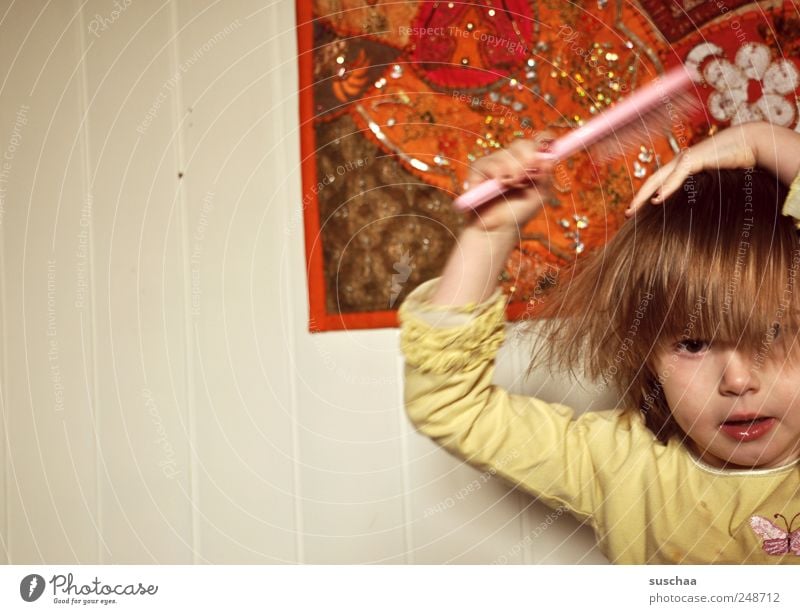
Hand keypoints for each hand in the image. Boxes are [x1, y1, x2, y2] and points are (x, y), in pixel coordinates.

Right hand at [463, 133, 555, 231]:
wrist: (497, 228)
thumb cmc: (518, 212)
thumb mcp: (540, 195)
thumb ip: (547, 176)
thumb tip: (549, 158)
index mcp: (529, 162)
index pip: (539, 141)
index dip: (545, 139)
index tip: (549, 145)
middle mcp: (512, 158)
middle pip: (522, 144)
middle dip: (528, 159)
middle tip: (528, 176)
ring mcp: (494, 161)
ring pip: (506, 154)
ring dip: (513, 171)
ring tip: (513, 187)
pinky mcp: (478, 169)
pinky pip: (490, 163)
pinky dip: (498, 174)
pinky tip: (500, 185)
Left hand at [625, 124, 757, 216]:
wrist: (751, 142)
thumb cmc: (735, 161)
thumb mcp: (713, 180)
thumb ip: (700, 189)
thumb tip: (698, 207)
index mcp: (681, 167)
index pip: (657, 183)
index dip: (645, 196)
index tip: (635, 211)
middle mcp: (679, 162)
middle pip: (651, 181)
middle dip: (637, 198)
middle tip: (626, 214)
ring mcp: (685, 159)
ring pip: (658, 179)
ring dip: (644, 195)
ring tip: (633, 209)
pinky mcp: (695, 158)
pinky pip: (677, 176)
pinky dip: (667, 188)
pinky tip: (657, 200)